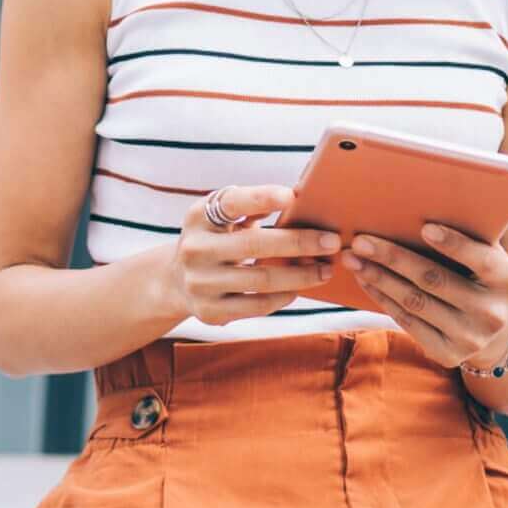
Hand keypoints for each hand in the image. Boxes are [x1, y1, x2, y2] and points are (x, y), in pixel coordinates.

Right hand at [162, 184, 342, 328]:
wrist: (175, 281)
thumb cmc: (215, 239)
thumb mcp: (221, 218)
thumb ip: (251, 207)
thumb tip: (298, 200)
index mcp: (198, 217)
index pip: (231, 203)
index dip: (261, 197)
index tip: (292, 195)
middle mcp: (195, 249)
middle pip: (254, 245)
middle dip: (299, 242)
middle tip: (332, 241)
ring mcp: (200, 283)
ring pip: (261, 280)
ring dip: (300, 275)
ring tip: (325, 270)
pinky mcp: (211, 311)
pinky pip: (257, 305)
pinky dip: (284, 296)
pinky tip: (300, 288)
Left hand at [339, 222, 507, 371]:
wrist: (496, 332)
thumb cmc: (483, 277)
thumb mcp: (489, 257)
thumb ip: (470, 236)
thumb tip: (420, 206)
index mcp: (507, 279)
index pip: (482, 260)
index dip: (454, 244)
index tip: (425, 228)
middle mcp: (492, 312)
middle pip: (435, 280)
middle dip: (393, 258)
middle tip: (362, 241)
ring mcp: (470, 337)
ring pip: (414, 302)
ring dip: (379, 278)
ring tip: (354, 259)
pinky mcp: (448, 354)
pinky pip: (408, 322)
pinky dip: (383, 298)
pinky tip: (366, 280)